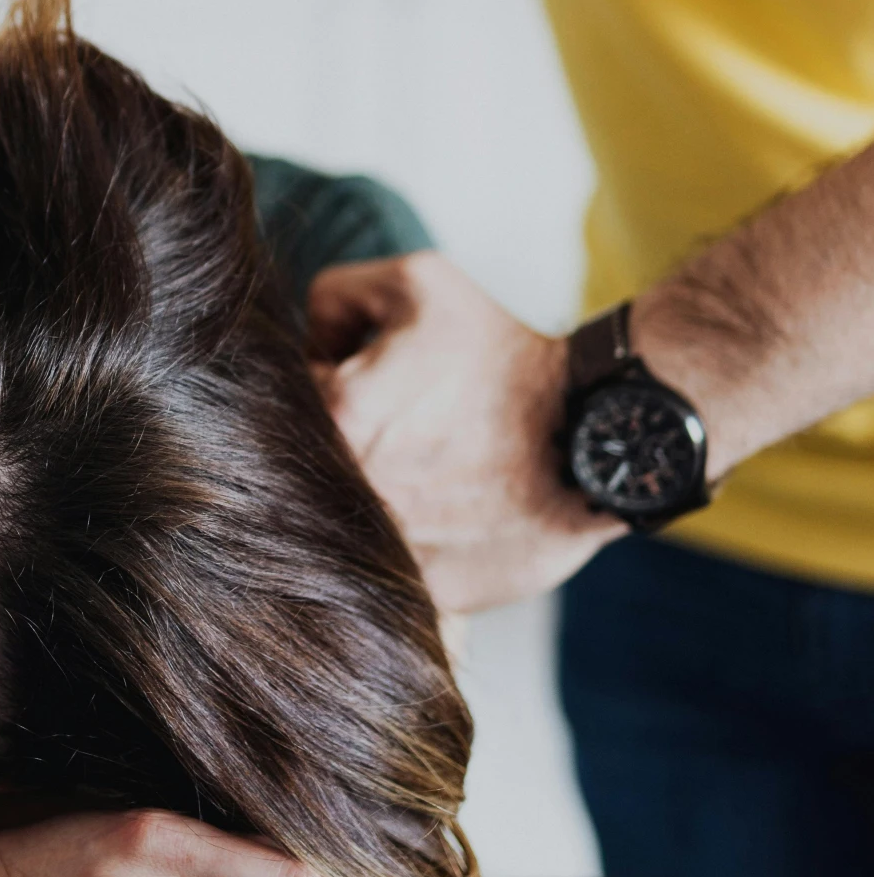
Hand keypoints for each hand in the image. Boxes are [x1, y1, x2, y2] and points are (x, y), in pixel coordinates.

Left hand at [308, 251, 618, 615]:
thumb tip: (308, 342)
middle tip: (400, 429)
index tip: (363, 385)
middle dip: (339, 446)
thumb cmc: (507, 358)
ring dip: (363, 501)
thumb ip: (337, 295)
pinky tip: (442, 517)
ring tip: (424, 471)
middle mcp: (348, 491)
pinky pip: (388, 575)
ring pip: (343, 525)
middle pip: (306, 469)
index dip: (320, 386)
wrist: (595, 436)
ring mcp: (387, 550)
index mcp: (336, 415)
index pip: (282, 402)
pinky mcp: (427, 593)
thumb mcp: (420, 282)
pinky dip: (404, 548)